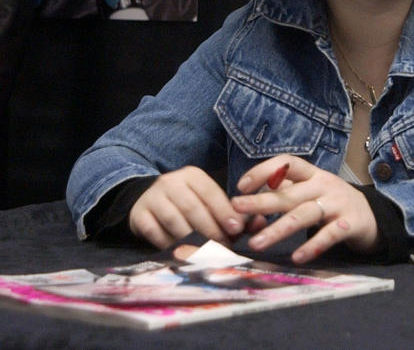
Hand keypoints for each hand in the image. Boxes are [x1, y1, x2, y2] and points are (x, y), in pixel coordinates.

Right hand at [129, 166, 245, 248]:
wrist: (146, 199)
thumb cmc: (186, 202)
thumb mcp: (205, 199)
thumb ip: (230, 212)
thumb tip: (259, 223)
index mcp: (192, 175)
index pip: (211, 193)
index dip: (224, 211)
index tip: (237, 229)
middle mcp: (171, 182)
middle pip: (193, 208)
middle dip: (211, 229)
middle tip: (223, 246)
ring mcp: (153, 198)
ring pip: (175, 221)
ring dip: (192, 239)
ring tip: (206, 252)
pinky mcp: (139, 215)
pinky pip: (156, 233)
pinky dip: (170, 245)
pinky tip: (182, 252)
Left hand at [231, 155, 379, 263]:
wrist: (373, 217)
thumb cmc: (332, 203)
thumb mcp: (311, 190)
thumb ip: (285, 191)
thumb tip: (248, 200)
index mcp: (313, 174)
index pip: (288, 163)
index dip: (264, 171)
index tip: (241, 186)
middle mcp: (325, 185)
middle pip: (290, 193)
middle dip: (262, 201)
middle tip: (237, 209)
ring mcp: (338, 203)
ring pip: (305, 214)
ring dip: (279, 228)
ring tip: (256, 243)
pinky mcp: (350, 224)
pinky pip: (329, 235)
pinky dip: (313, 245)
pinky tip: (297, 256)